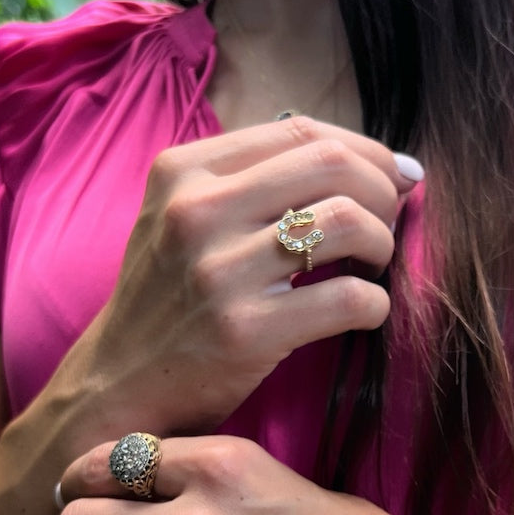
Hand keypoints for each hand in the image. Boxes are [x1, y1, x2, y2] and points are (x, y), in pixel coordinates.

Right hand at [80, 117, 422, 435]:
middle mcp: (195, 211)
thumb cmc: (171, 296)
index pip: (301, 132)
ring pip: (348, 222)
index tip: (393, 176)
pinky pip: (348, 297)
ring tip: (373, 265)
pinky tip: (364, 311)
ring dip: (383, 243)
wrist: (120, 383)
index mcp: (183, 171)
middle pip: (333, 165)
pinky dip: (375, 304)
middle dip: (382, 192)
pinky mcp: (244, 331)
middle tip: (388, 223)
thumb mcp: (183, 216)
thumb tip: (375, 162)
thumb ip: (255, 180)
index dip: (364, 150)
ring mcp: (218, 272)